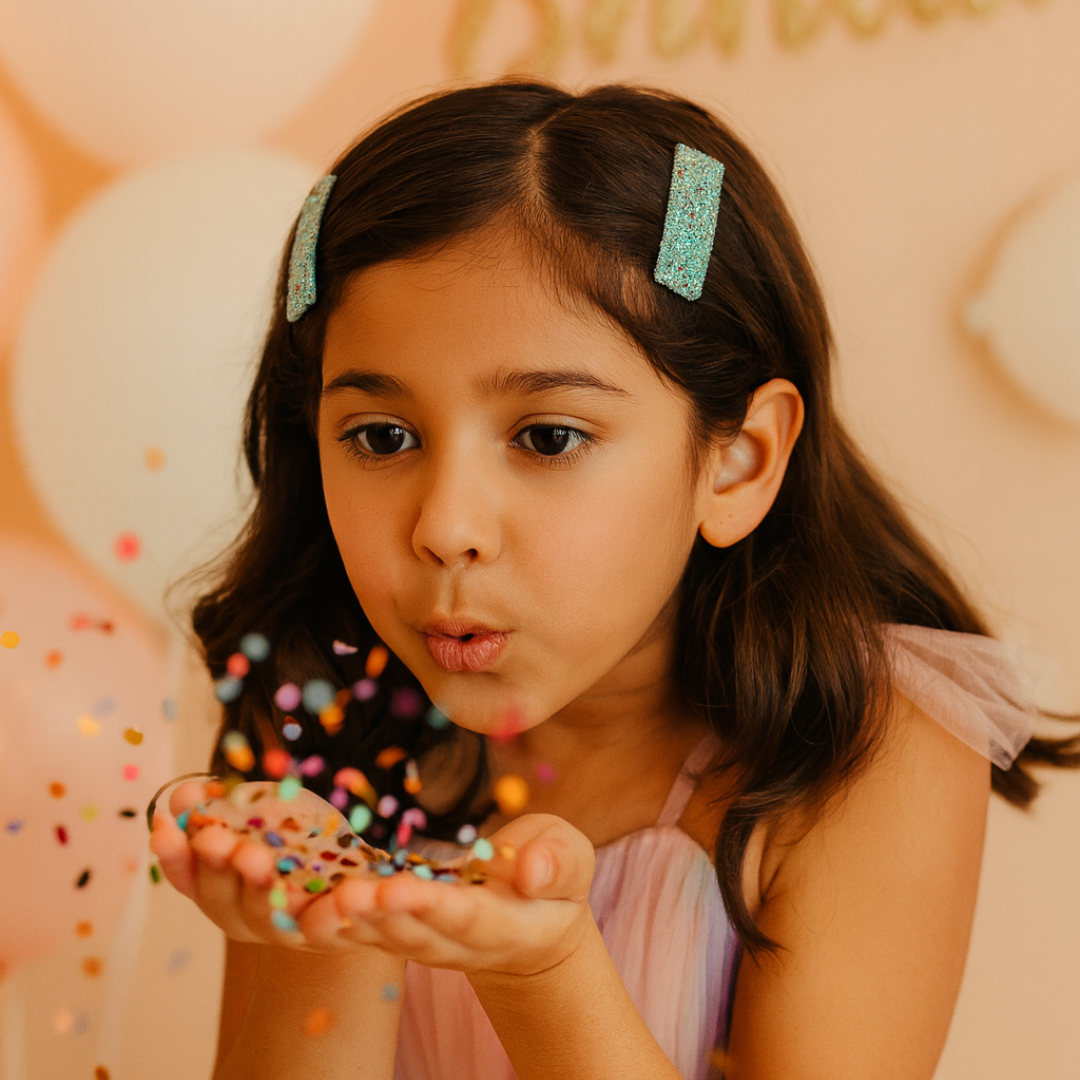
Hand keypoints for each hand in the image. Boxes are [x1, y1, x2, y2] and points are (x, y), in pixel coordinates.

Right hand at [150, 779, 368, 951]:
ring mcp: (284, 930)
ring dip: (258, 888)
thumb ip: (224, 807)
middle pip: (219, 898)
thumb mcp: (263, 814)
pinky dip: (328, 911)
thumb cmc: (300, 842)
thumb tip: (185, 793)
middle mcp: (244, 916)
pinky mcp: (326, 935)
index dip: (174, 855)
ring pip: (264, 917)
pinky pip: (324, 928)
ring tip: (258, 859)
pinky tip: (338, 892)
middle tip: (215, 840)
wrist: (356, 882)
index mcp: (220, 888)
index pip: (187, 877)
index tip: (163, 829)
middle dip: (215, 866)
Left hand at [311, 813, 596, 978]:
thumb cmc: (551, 880)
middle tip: (345, 892)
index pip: (463, 917)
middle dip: (376, 913)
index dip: (430, 906)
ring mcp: (419, 941)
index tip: (399, 889)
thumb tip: (532, 870)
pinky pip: (352, 931)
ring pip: (375, 937)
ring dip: (342, 922)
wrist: (530, 925)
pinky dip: (321, 922)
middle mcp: (453, 941)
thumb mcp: (570, 861)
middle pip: (409, 932)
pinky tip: (289, 903)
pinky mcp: (391, 931)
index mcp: (500, 924)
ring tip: (312, 901)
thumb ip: (557, 862)